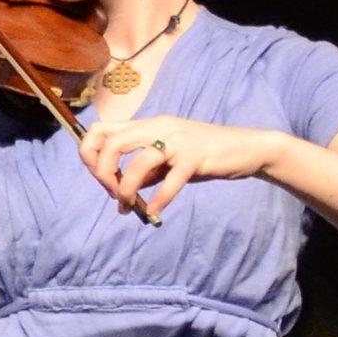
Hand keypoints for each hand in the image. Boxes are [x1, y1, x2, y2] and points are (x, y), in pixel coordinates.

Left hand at [82, 114, 280, 216]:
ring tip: (129, 206)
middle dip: (102, 172)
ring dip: (126, 188)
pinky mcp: (196, 157)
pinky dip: (159, 198)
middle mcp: (159, 127)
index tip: (102, 178)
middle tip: (113, 194)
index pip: (101, 129)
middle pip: (111, 142)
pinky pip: (171, 180)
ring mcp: (177, 141)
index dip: (90, 154)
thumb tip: (119, 191)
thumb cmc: (205, 155)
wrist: (247, 148)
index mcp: (148, 125)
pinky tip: (155, 211)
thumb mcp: (169, 160)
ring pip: (138, 161)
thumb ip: (145, 171)